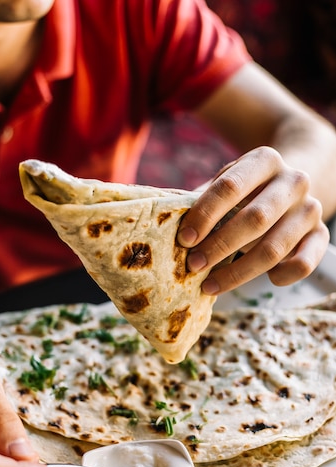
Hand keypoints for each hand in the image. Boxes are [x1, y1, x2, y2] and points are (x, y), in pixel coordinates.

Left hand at [177, 146, 329, 294]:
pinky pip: (303, 263)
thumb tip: (167, 221)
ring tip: (209, 284)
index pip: (230, 187)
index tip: (184, 239)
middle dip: (219, 246)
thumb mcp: (226, 182)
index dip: (205, 215)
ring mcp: (310, 209)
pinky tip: (263, 280)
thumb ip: (203, 199)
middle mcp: (293, 181)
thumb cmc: (246, 189)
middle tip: (193, 265)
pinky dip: (282, 276)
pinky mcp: (320, 235)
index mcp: (265, 160)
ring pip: (274, 248)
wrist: (292, 184)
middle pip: (254, 219)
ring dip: (238, 271)